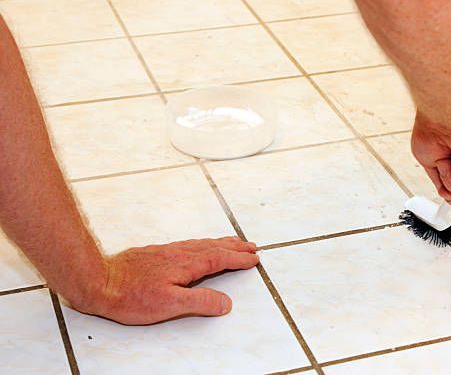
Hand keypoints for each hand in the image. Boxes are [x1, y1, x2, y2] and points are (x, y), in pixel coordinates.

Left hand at [77, 236, 258, 324]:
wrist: (99, 281)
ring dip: (221, 243)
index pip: (220, 259)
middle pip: (214, 247)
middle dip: (235, 247)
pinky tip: (200, 247)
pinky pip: (190, 244)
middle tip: (251, 247)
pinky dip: (204, 243)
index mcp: (187, 264)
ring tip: (233, 243)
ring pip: (202, 244)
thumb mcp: (170, 304)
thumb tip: (225, 303)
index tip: (253, 259)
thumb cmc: (131, 296)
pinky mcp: (157, 253)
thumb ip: (200, 302)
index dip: (238, 259)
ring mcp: (168, 252)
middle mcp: (180, 253)